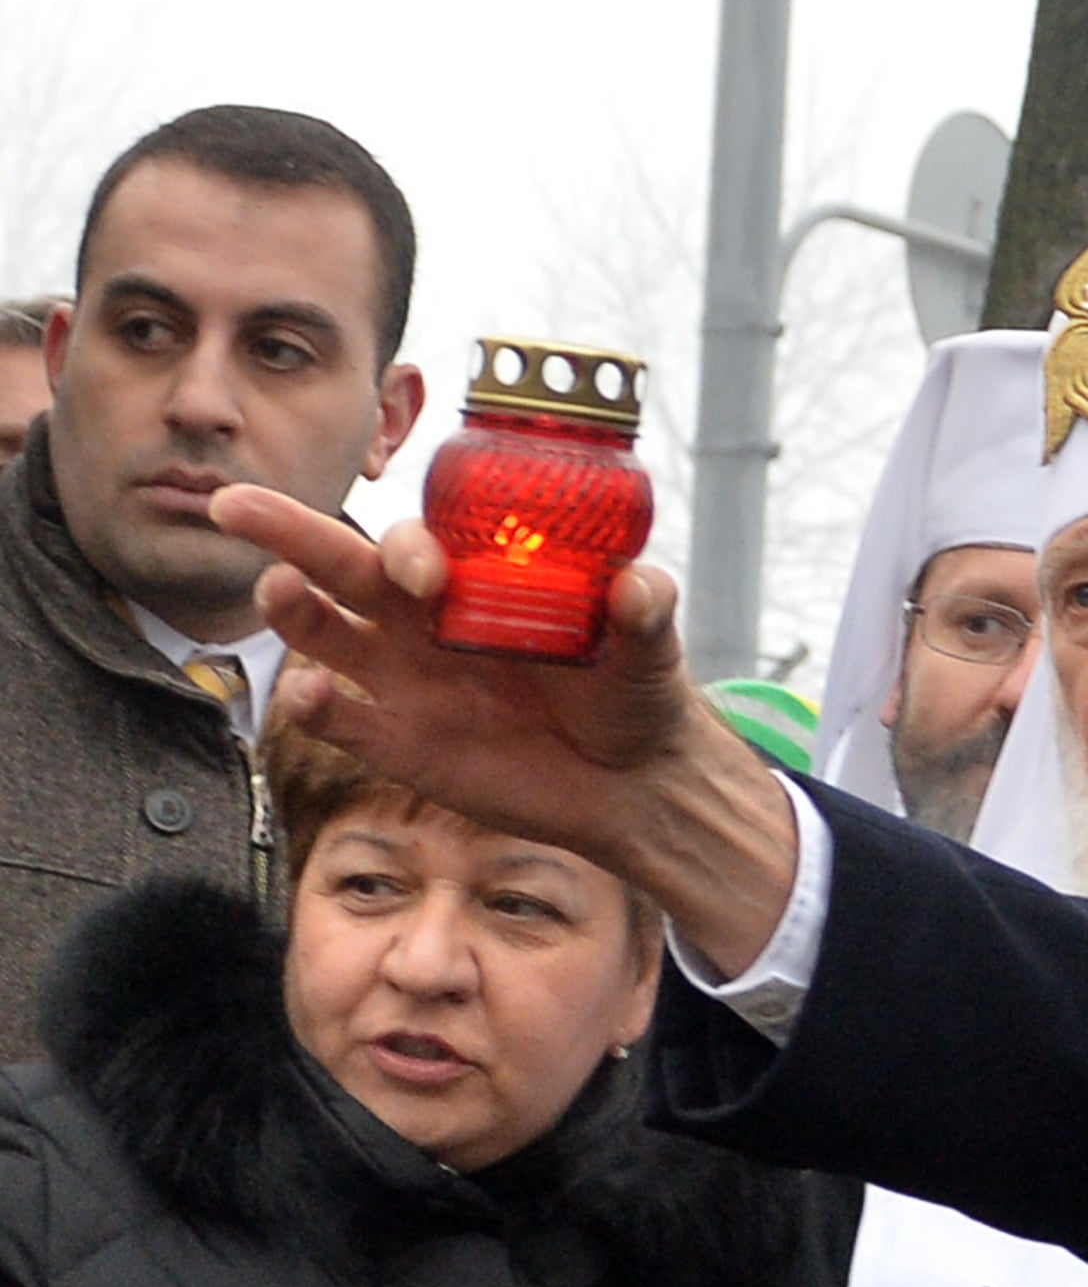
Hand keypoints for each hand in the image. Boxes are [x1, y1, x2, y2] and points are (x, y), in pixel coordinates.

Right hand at [208, 486, 796, 972]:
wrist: (633, 783)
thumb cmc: (638, 695)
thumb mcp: (650, 648)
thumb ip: (644, 611)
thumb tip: (640, 586)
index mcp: (480, 580)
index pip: (422, 542)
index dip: (411, 548)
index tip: (429, 576)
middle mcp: (428, 620)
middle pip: (344, 565)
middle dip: (290, 531)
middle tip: (237, 504)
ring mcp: (406, 679)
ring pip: (324, 633)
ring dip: (289, 608)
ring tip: (273, 590)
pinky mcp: (399, 743)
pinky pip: (337, 719)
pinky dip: (309, 706)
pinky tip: (307, 697)